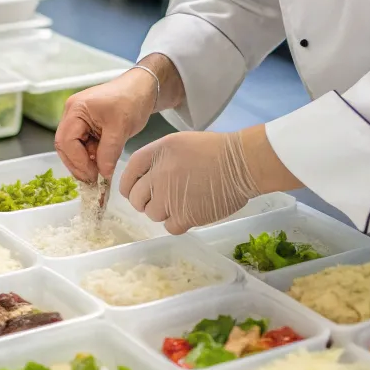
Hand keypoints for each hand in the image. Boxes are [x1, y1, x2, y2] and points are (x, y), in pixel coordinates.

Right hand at [54, 69, 158, 182]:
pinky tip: (102, 161)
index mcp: (76, 109)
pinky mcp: (86, 125)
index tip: (93, 175)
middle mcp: (72, 113)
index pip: (66, 141)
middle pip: (64, 145)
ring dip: (84, 161)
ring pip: (72, 147)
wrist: (142, 88)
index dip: (78, 162)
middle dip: (78, 164)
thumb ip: (109, 153)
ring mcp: (78, 119)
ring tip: (100, 170)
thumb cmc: (132, 100)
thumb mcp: (121, 128)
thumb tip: (102, 174)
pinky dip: (90, 156)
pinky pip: (82, 145)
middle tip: (93, 179)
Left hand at [120, 126, 301, 233]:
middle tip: (161, 199)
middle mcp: (158, 174)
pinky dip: (177, 222)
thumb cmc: (215, 150)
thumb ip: (157, 159)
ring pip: (152, 214)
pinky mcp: (185, 216)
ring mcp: (170, 197)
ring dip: (163, 211)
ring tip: (181, 202)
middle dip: (144, 201)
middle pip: (136, 198)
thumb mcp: (179, 143)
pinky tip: (189, 212)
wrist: (241, 163)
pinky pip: (169, 226)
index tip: (133, 191)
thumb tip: (143, 180)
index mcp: (157, 152)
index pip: (129, 172)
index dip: (128, 185)